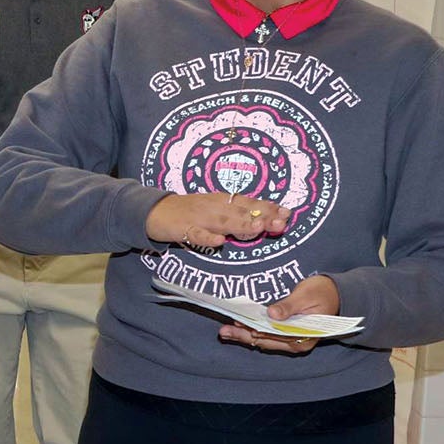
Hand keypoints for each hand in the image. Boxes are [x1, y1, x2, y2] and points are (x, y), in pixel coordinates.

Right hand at [146, 192, 290, 251]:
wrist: (155, 210)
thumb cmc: (190, 212)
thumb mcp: (215, 209)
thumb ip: (237, 216)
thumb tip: (264, 221)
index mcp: (223, 201)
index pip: (250, 203)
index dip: (268, 208)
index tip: (288, 213)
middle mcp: (215, 207)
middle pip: (242, 212)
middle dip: (262, 217)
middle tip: (282, 221)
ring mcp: (199, 217)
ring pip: (223, 222)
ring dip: (241, 225)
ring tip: (258, 229)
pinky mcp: (183, 228)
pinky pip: (196, 234)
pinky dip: (207, 237)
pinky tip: (218, 242)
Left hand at [219, 275, 339, 355]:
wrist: (336, 294)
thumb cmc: (323, 292)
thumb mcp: (306, 296)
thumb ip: (289, 306)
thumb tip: (272, 314)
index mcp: (306, 336)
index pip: (277, 336)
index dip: (258, 330)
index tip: (242, 325)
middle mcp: (298, 343)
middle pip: (267, 341)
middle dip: (244, 335)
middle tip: (224, 331)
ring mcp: (292, 341)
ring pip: (264, 340)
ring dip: (244, 335)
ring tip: (225, 332)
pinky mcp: (286, 335)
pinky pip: (267, 336)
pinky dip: (252, 331)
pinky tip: (238, 327)